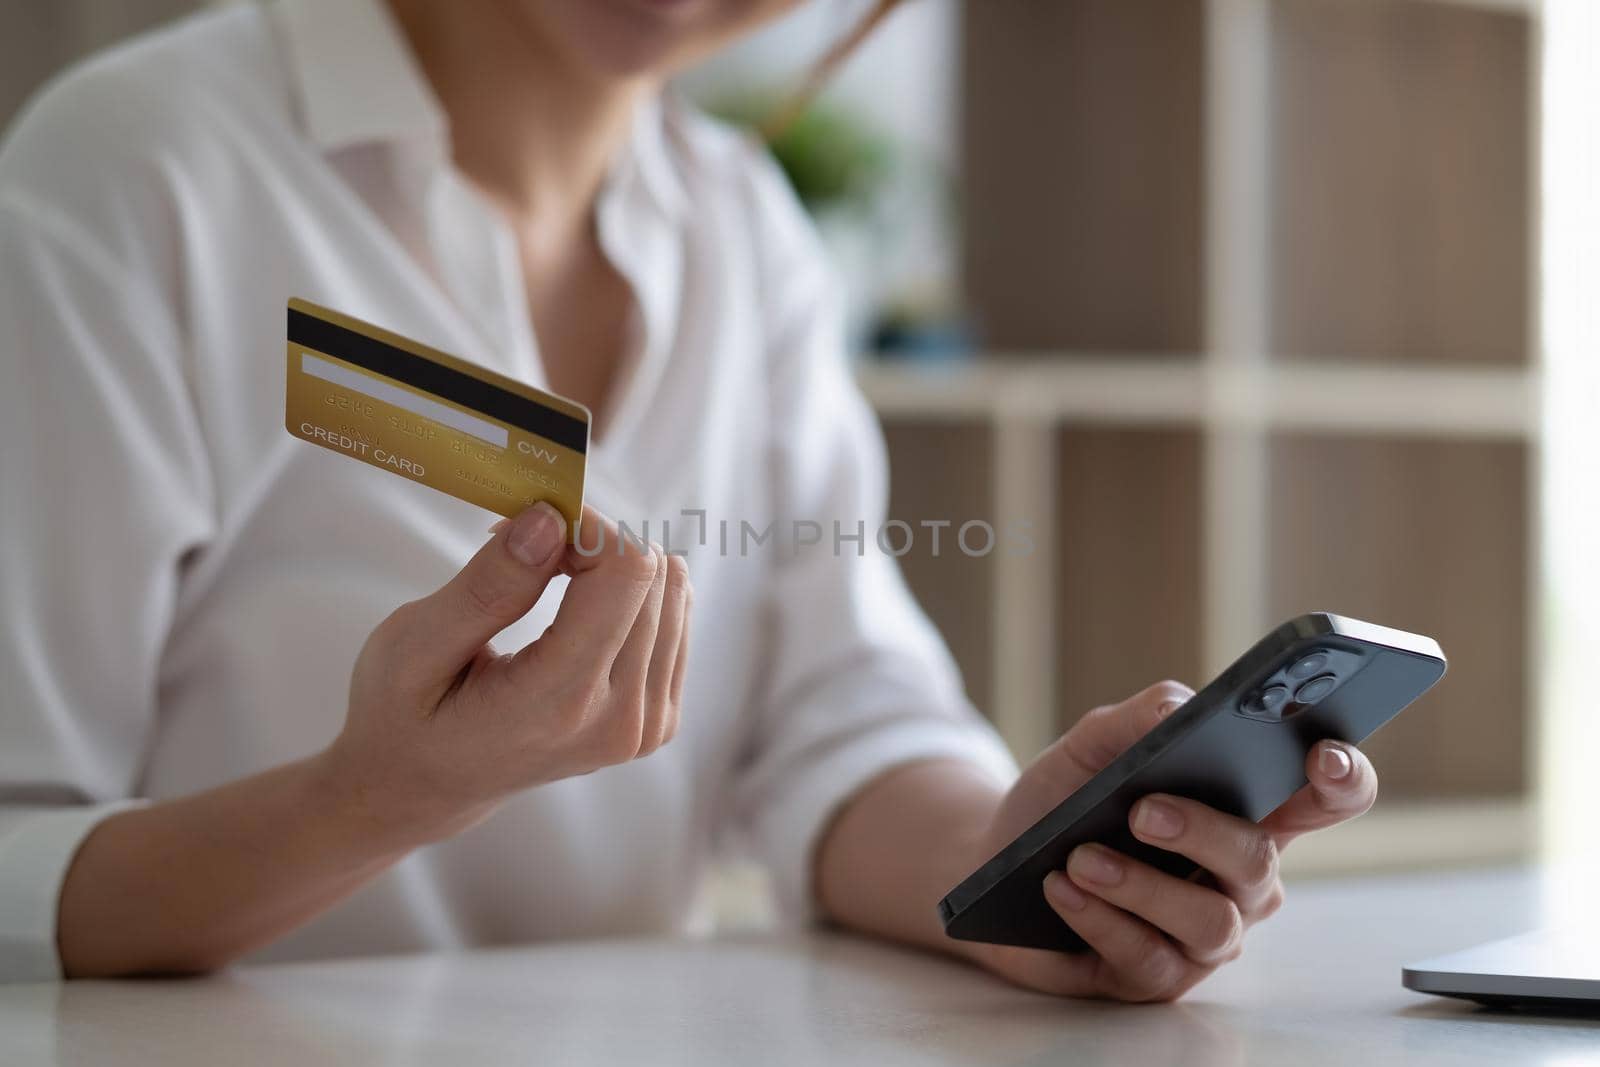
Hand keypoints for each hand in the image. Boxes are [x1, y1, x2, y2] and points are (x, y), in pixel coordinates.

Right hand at [321, 503, 691, 844]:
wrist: (426, 786)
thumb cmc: (405, 715)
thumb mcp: (414, 645)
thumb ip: (488, 585)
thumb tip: (550, 522)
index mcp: (558, 702)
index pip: (625, 575)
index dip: (589, 526)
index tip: (535, 519)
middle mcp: (617, 720)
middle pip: (651, 578)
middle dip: (594, 543)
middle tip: (531, 550)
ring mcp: (645, 727)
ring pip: (670, 593)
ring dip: (613, 567)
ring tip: (550, 580)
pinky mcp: (658, 720)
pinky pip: (674, 622)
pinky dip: (630, 597)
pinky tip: (581, 609)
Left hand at [965, 680, 1377, 1001]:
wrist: (996, 855)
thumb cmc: (1065, 799)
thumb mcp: (1095, 745)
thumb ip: (1142, 718)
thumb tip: (1179, 711)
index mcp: (1247, 812)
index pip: (1325, 798)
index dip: (1341, 779)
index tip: (1320, 756)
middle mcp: (1242, 879)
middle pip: (1258, 860)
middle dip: (1202, 832)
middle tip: (1142, 811)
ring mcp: (1205, 935)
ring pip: (1209, 921)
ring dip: (1140, 886)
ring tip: (1081, 859)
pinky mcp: (1158, 976)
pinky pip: (1149, 959)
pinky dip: (1101, 919)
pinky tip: (1063, 889)